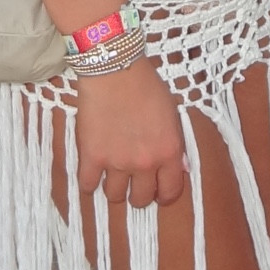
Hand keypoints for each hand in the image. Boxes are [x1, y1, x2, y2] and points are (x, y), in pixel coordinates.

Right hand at [74, 58, 187, 210]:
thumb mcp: (172, 113)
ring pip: (114, 196)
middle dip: (137, 194)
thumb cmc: (146, 86)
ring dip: (113, 189)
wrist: (115, 70)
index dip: (163, 195)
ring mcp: (116, 162)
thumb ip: (176, 144)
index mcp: (168, 152)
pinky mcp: (91, 157)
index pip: (169, 192)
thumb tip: (182, 168)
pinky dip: (88, 183)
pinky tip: (91, 173)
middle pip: (140, 199)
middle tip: (132, 183)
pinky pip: (87, 186)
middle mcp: (144, 163)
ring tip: (111, 177)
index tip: (157, 192)